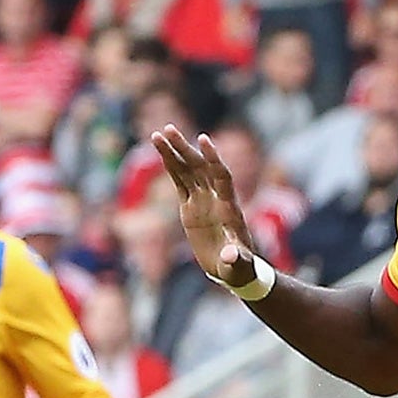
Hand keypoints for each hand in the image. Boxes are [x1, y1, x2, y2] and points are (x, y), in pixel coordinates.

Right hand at [150, 126, 262, 290]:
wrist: (233, 268)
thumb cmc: (239, 267)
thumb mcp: (238, 265)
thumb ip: (236, 259)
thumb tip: (231, 256)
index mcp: (229, 207)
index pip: (221, 176)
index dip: (213, 159)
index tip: (202, 140)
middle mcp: (216, 198)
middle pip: (200, 167)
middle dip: (184, 148)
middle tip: (168, 129)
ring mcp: (203, 200)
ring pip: (187, 171)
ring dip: (174, 152)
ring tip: (157, 134)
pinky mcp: (191, 207)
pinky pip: (179, 182)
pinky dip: (170, 166)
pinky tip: (159, 151)